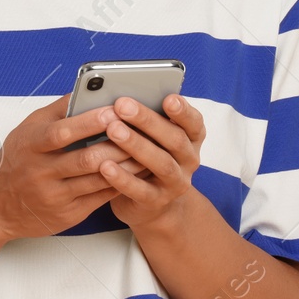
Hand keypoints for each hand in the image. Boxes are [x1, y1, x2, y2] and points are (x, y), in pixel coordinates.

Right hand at [0, 92, 149, 241]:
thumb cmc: (16, 161)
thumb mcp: (26, 131)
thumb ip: (56, 111)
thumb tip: (85, 88)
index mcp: (31, 146)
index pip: (62, 133)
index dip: (89, 122)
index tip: (114, 109)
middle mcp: (41, 172)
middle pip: (86, 159)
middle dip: (117, 144)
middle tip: (143, 130)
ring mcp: (55, 196)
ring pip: (98, 179)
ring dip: (126, 165)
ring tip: (148, 149)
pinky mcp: (68, 214)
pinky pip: (100, 198)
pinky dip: (121, 183)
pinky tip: (136, 172)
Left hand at [98, 94, 206, 231]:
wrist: (152, 204)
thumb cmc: (146, 156)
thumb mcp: (151, 137)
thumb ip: (143, 119)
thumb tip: (116, 94)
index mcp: (190, 138)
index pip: (194, 122)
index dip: (183, 111)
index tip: (168, 97)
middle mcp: (188, 160)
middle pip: (174, 139)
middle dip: (148, 121)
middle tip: (122, 105)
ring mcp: (175, 183)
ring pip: (161, 163)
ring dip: (136, 145)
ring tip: (113, 130)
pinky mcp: (156, 202)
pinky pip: (140, 190)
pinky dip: (122, 178)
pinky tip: (105, 166)